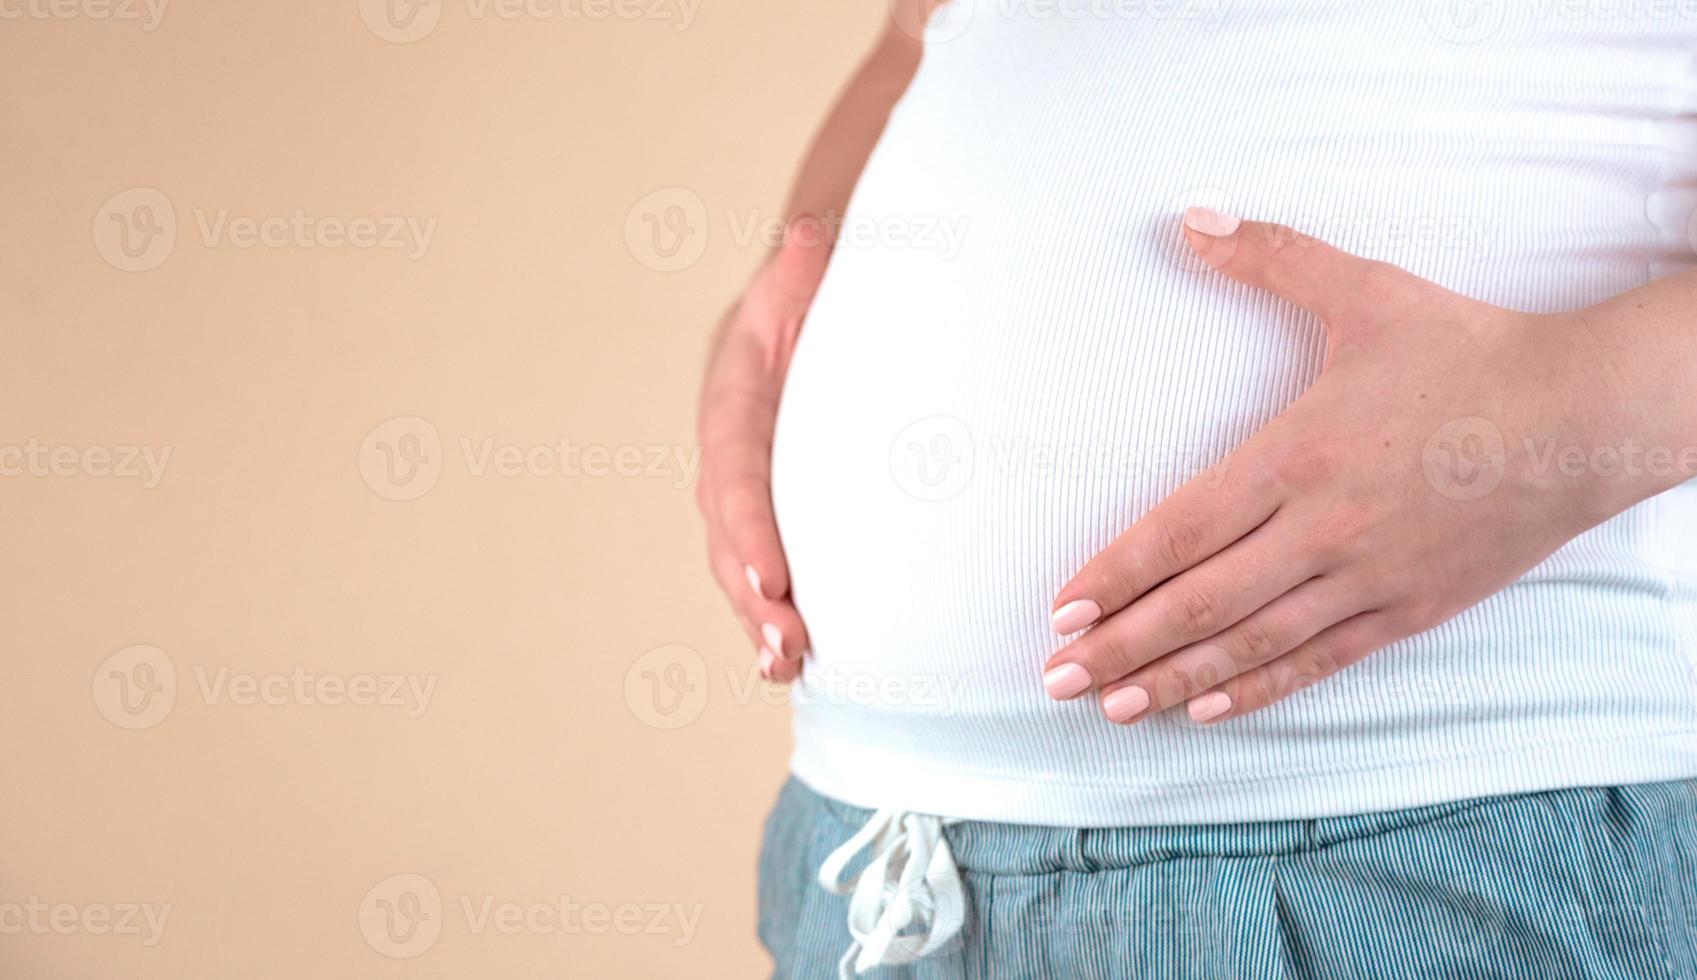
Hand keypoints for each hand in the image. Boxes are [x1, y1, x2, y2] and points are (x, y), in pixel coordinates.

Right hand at [697, 217, 830, 681]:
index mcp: (735, 397)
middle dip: (753, 595)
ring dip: (758, 620)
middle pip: (728, 533)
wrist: (798, 309)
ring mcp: (741, 490)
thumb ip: (806, 263)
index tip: (771, 574)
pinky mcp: (766, 514)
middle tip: (787, 645)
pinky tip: (798, 669)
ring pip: (737, 564)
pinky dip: (772, 619)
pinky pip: (761, 571)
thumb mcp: (807, 270)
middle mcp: (728, 453)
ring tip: (788, 669)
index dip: (747, 523)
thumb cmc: (812, 292)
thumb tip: (809, 240)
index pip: (736, 467)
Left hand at [1041, 207, 1674, 724]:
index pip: (1181, 529)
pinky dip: (1262, 689)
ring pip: (1252, 643)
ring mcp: (1368, 577)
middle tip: (1057, 678)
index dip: (1116, 574)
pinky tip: (1209, 710)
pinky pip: (1321, 660)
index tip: (1063, 608)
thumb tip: (1188, 219)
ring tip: (1114, 707)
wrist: (1586, 415)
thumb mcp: (1365, 292)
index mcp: (1297, 457)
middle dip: (1121, 644)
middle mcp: (1323, 528)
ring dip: (1175, 679)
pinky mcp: (1411, 609)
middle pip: (1200, 602)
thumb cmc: (1469, 351)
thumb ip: (1269, 259)